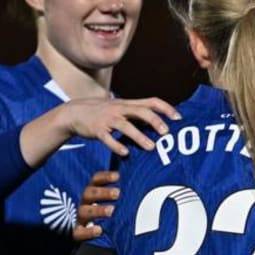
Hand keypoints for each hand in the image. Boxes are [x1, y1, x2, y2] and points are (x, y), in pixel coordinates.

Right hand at [63, 97, 180, 155]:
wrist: (74, 112)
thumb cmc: (103, 112)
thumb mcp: (121, 108)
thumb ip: (138, 114)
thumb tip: (159, 123)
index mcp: (128, 104)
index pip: (151, 102)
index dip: (166, 108)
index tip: (179, 118)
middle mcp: (119, 109)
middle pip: (140, 111)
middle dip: (155, 121)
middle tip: (166, 133)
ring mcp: (108, 119)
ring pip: (125, 126)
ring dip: (139, 136)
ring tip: (151, 147)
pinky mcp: (97, 130)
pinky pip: (107, 138)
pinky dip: (116, 145)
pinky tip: (125, 153)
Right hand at [73, 170, 119, 241]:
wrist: (91, 235)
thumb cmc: (108, 213)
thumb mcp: (113, 200)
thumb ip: (123, 190)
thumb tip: (143, 174)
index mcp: (93, 192)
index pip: (96, 180)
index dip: (105, 177)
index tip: (118, 176)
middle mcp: (85, 202)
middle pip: (90, 193)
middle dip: (103, 192)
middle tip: (117, 193)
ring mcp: (80, 218)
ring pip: (85, 211)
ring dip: (98, 210)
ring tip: (111, 211)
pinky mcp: (77, 233)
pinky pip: (79, 232)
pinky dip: (88, 232)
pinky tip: (99, 230)